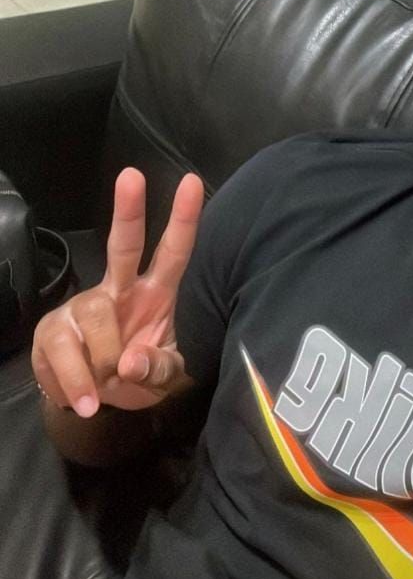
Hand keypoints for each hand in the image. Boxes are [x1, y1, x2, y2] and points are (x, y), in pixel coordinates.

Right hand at [31, 168, 203, 416]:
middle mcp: (121, 290)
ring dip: (102, 361)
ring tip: (103, 390)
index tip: (193, 182)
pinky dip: (74, 383)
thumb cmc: (139, 375)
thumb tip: (130, 362)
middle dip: (130, 211)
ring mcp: (84, 307)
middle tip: (132, 175)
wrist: (96, 403)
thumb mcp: (164, 380)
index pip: (174, 252)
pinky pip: (62, 350)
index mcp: (157, 294)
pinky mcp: (53, 330)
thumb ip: (156, 369)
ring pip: (95, 315)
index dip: (184, 219)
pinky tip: (82, 397)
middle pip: (124, 245)